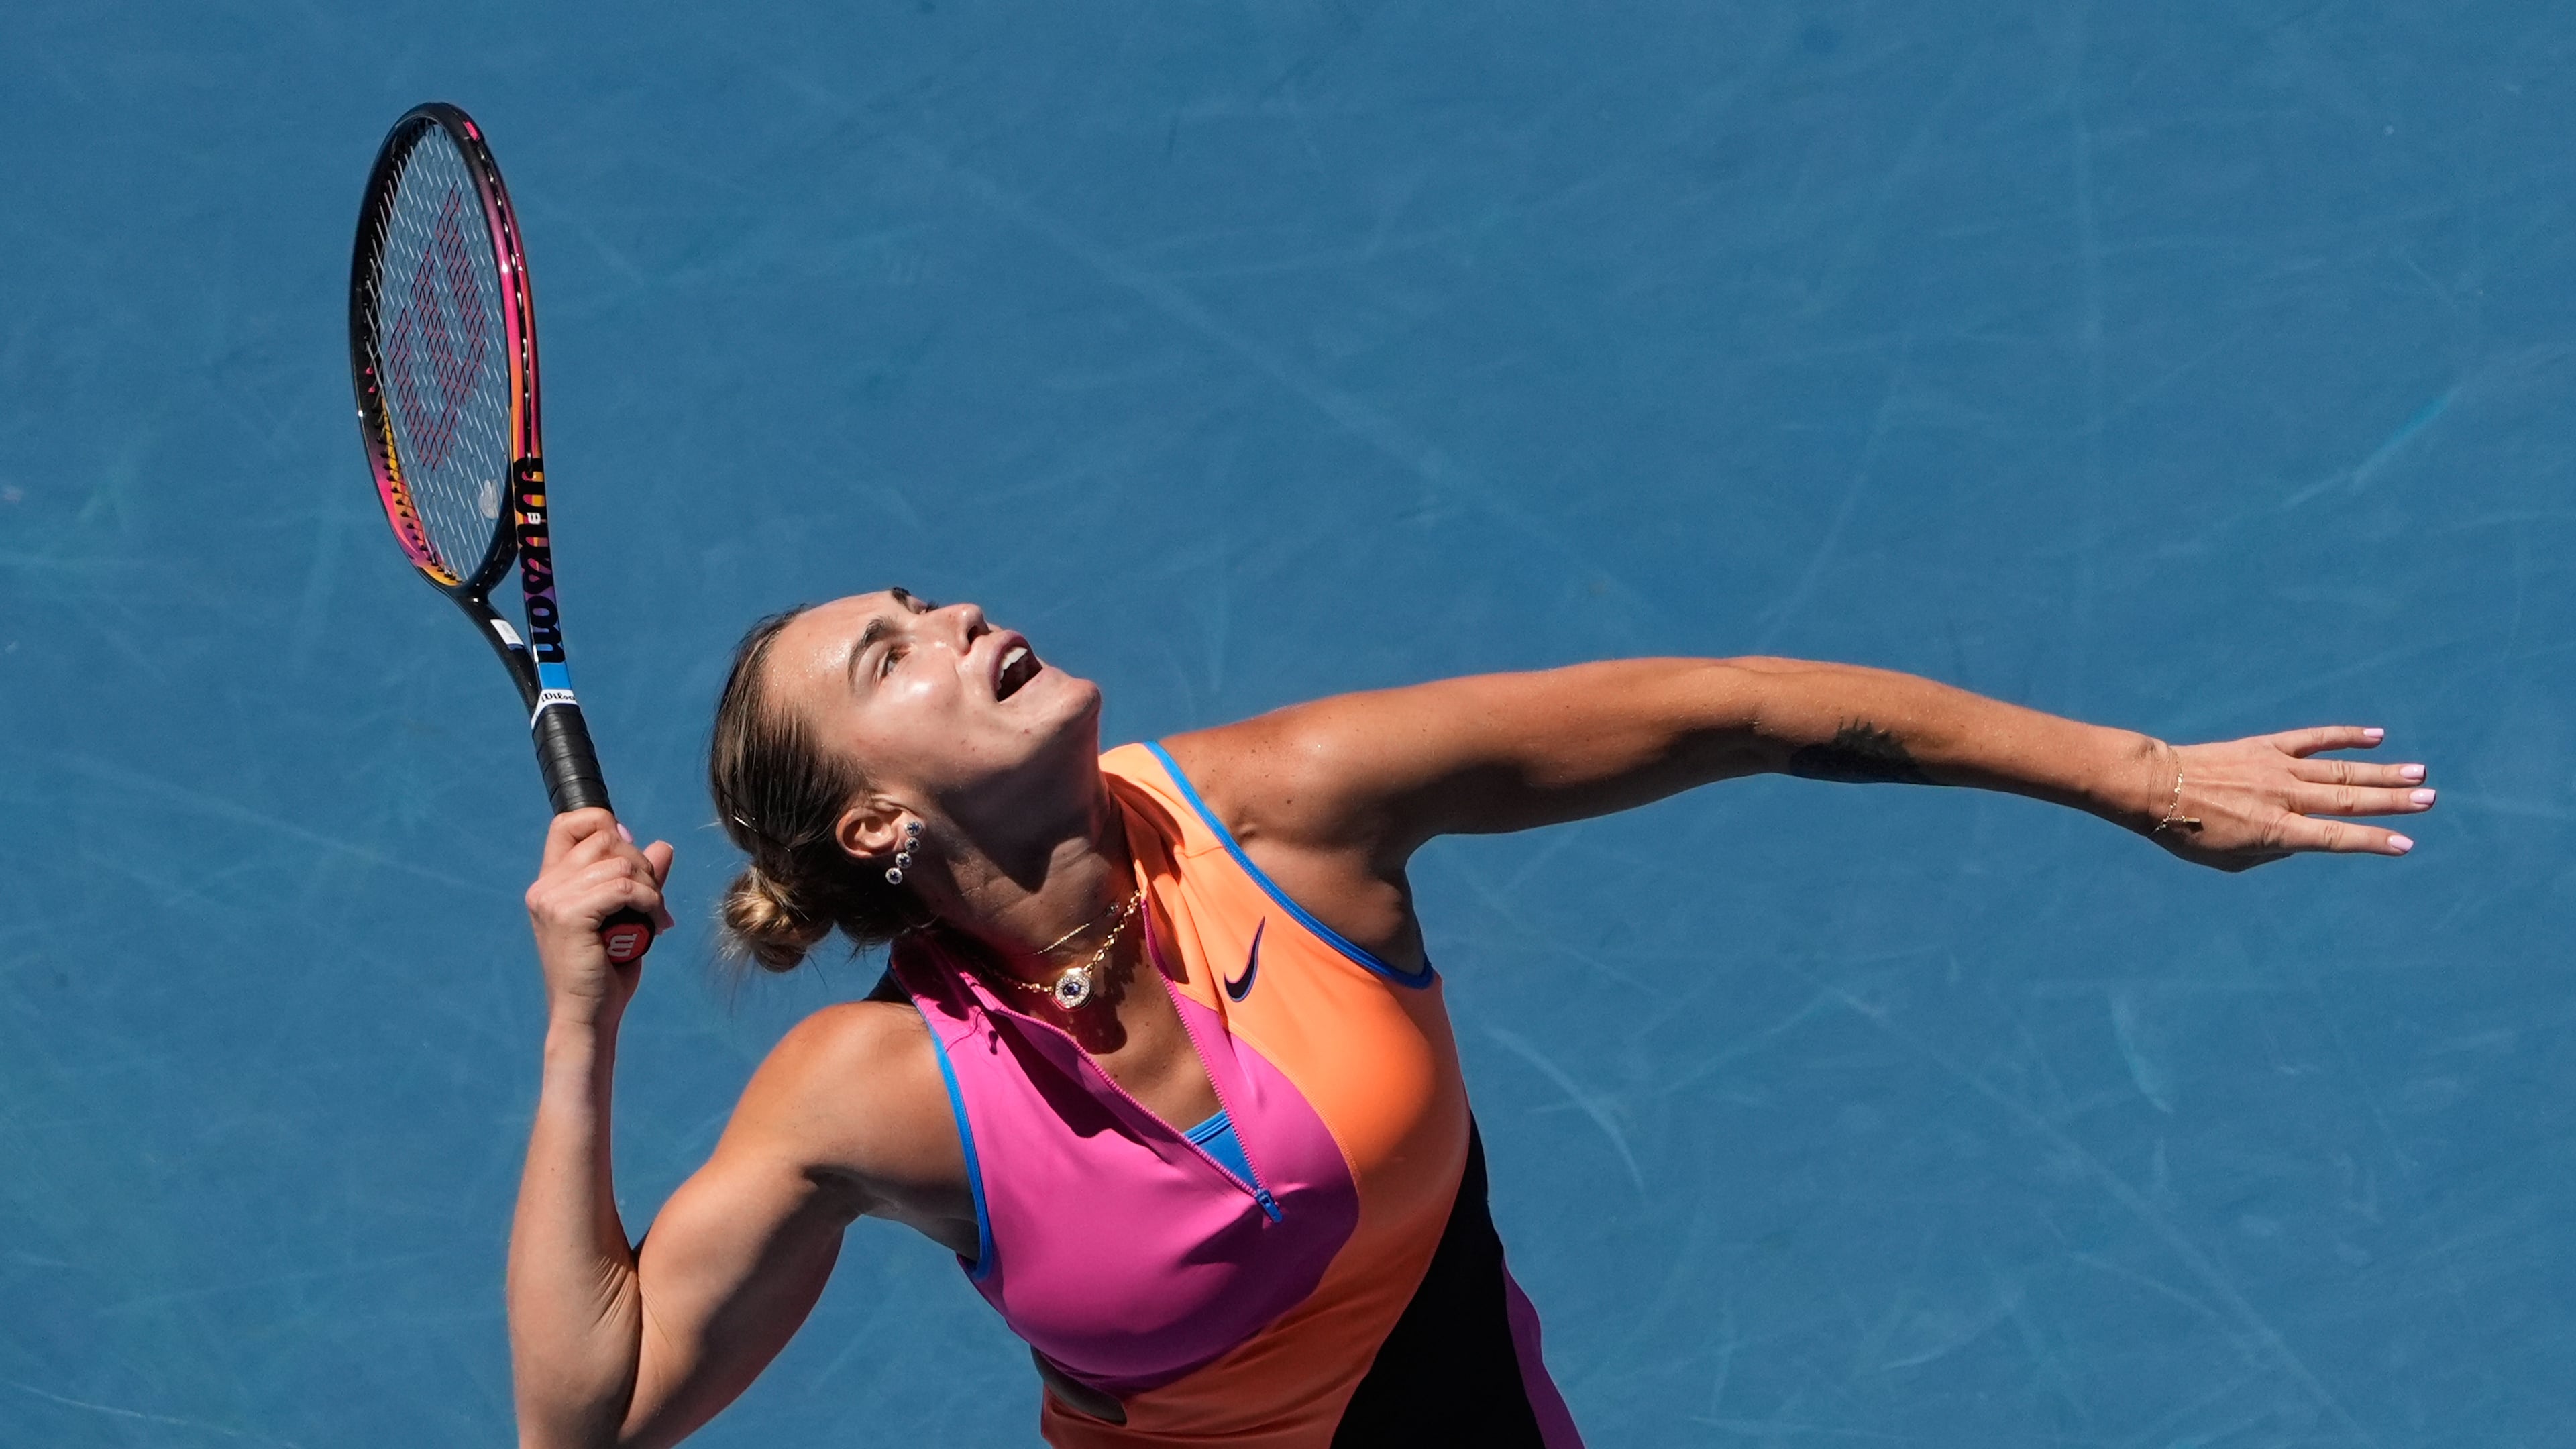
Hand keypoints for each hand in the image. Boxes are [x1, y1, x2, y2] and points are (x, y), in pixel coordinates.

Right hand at [525, 808, 676, 1023]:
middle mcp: (545, 886)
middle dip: (642, 864)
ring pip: (620, 862)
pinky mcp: (568, 916)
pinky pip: (623, 887)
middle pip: (606, 837)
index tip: (632, 860)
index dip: (606, 825)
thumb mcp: (627, 916)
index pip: (570, 823)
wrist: (589, 1016)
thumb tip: (661, 846)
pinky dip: (650, 901)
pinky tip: (657, 924)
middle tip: (653, 900)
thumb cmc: (606, 972)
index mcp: (551, 882)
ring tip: (655, 916)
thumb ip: (639, 880)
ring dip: (650, 887)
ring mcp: (552, 899)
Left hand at [2144, 727, 2430, 870]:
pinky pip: (2313, 739)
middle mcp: (2282, 797)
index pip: (2334, 838)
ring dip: (2382, 772)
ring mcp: (2277, 768)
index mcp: (2274, 830)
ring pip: (2340, 770)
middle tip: (2430, 799)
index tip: (2406, 844)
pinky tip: (2376, 735)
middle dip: (2392, 801)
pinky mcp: (2266, 746)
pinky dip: (2345, 736)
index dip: (2372, 841)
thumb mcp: (2230, 858)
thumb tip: (2304, 836)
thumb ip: (2273, 850)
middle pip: (2348, 799)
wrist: (2155, 787)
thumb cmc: (2188, 833)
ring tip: (2420, 773)